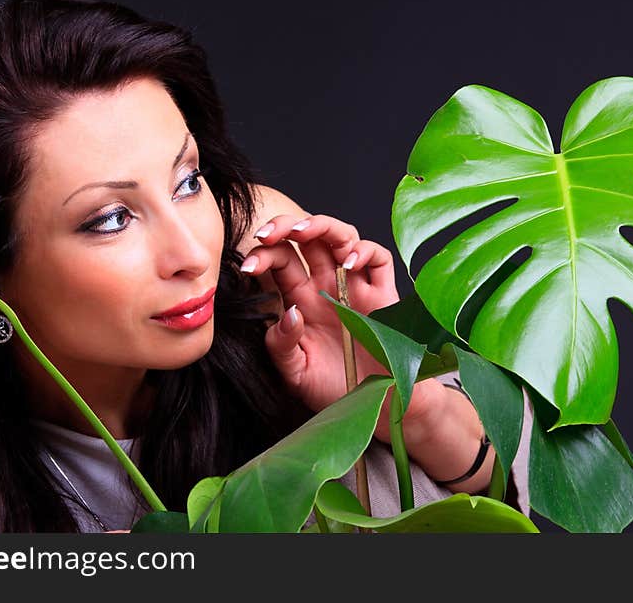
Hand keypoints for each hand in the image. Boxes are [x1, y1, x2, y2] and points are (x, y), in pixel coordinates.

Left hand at [241, 213, 400, 411]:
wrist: (376, 407)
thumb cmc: (336, 389)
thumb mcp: (297, 374)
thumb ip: (283, 346)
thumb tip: (288, 313)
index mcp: (302, 300)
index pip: (281, 261)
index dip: (264, 255)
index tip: (248, 265)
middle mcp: (327, 287)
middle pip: (307, 240)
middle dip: (285, 227)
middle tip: (268, 233)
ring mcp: (356, 288)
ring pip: (341, 237)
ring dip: (321, 226)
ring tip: (303, 232)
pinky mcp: (384, 296)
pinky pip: (379, 259)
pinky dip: (364, 251)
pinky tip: (349, 263)